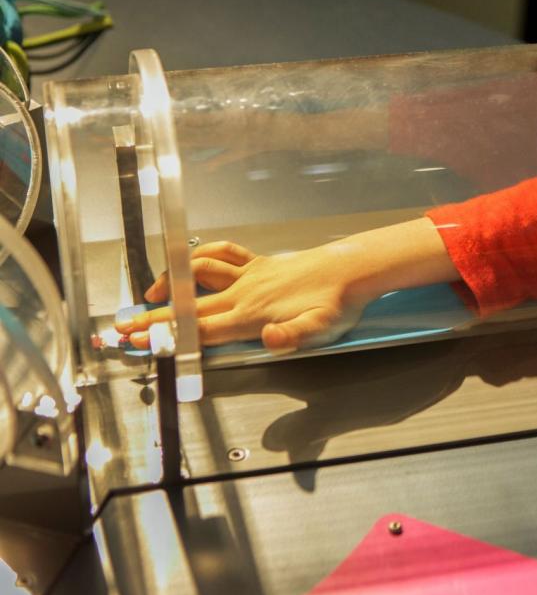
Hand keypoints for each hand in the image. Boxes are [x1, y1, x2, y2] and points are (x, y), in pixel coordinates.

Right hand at [116, 240, 368, 351]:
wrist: (351, 268)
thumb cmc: (337, 302)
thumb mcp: (320, 329)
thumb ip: (292, 336)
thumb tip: (270, 337)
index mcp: (251, 316)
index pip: (200, 330)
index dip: (166, 336)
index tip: (138, 340)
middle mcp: (244, 294)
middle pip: (190, 307)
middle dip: (156, 316)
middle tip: (126, 325)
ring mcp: (250, 276)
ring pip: (199, 274)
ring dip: (173, 282)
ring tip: (153, 293)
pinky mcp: (260, 263)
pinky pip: (224, 254)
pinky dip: (204, 254)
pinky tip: (194, 261)